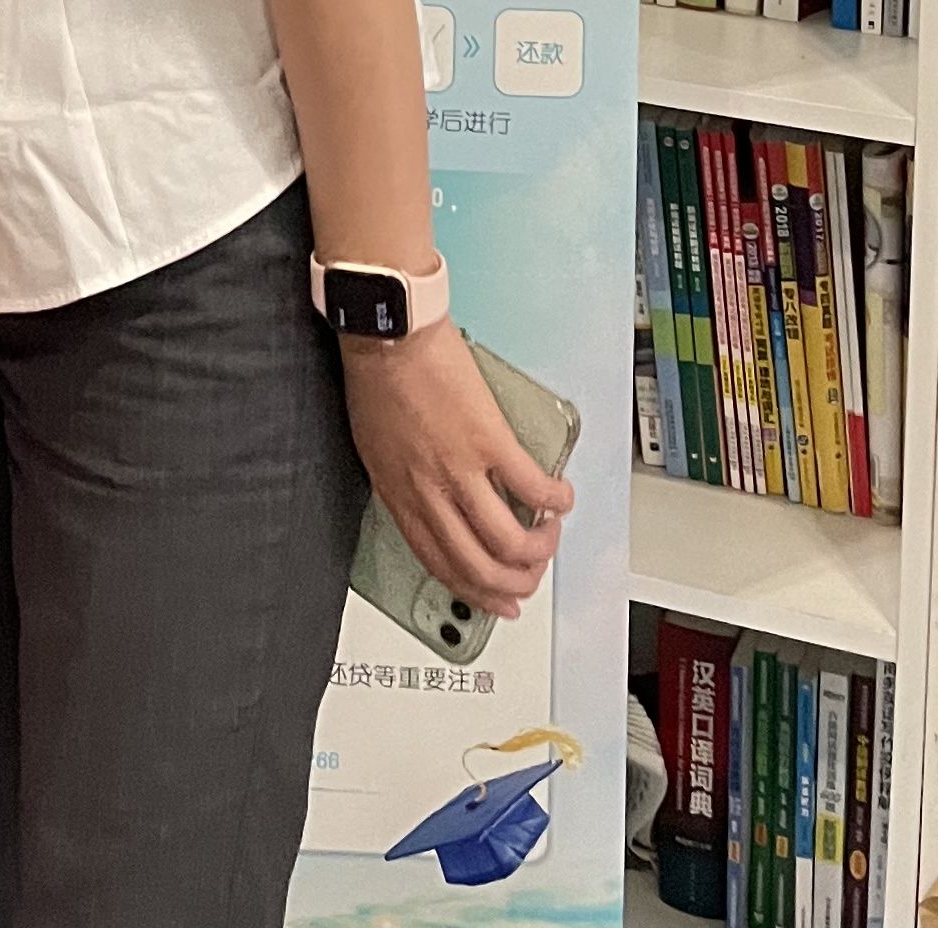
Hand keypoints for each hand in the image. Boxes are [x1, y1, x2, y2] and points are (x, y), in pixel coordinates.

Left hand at [342, 321, 572, 619]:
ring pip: (508, 541)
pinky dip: (555, 501)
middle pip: (477, 565)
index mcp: (399, 495)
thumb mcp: (376, 448)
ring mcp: (459, 470)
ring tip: (549, 536)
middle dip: (512, 583)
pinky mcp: (488, 441)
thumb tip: (433, 509)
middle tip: (531, 578)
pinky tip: (562, 497)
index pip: (439, 564)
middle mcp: (429, 492)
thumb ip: (404, 485)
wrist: (388, 334)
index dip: (472, 593)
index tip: (496, 603)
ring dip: (539, 549)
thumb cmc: (378, 379)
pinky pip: (532, 488)